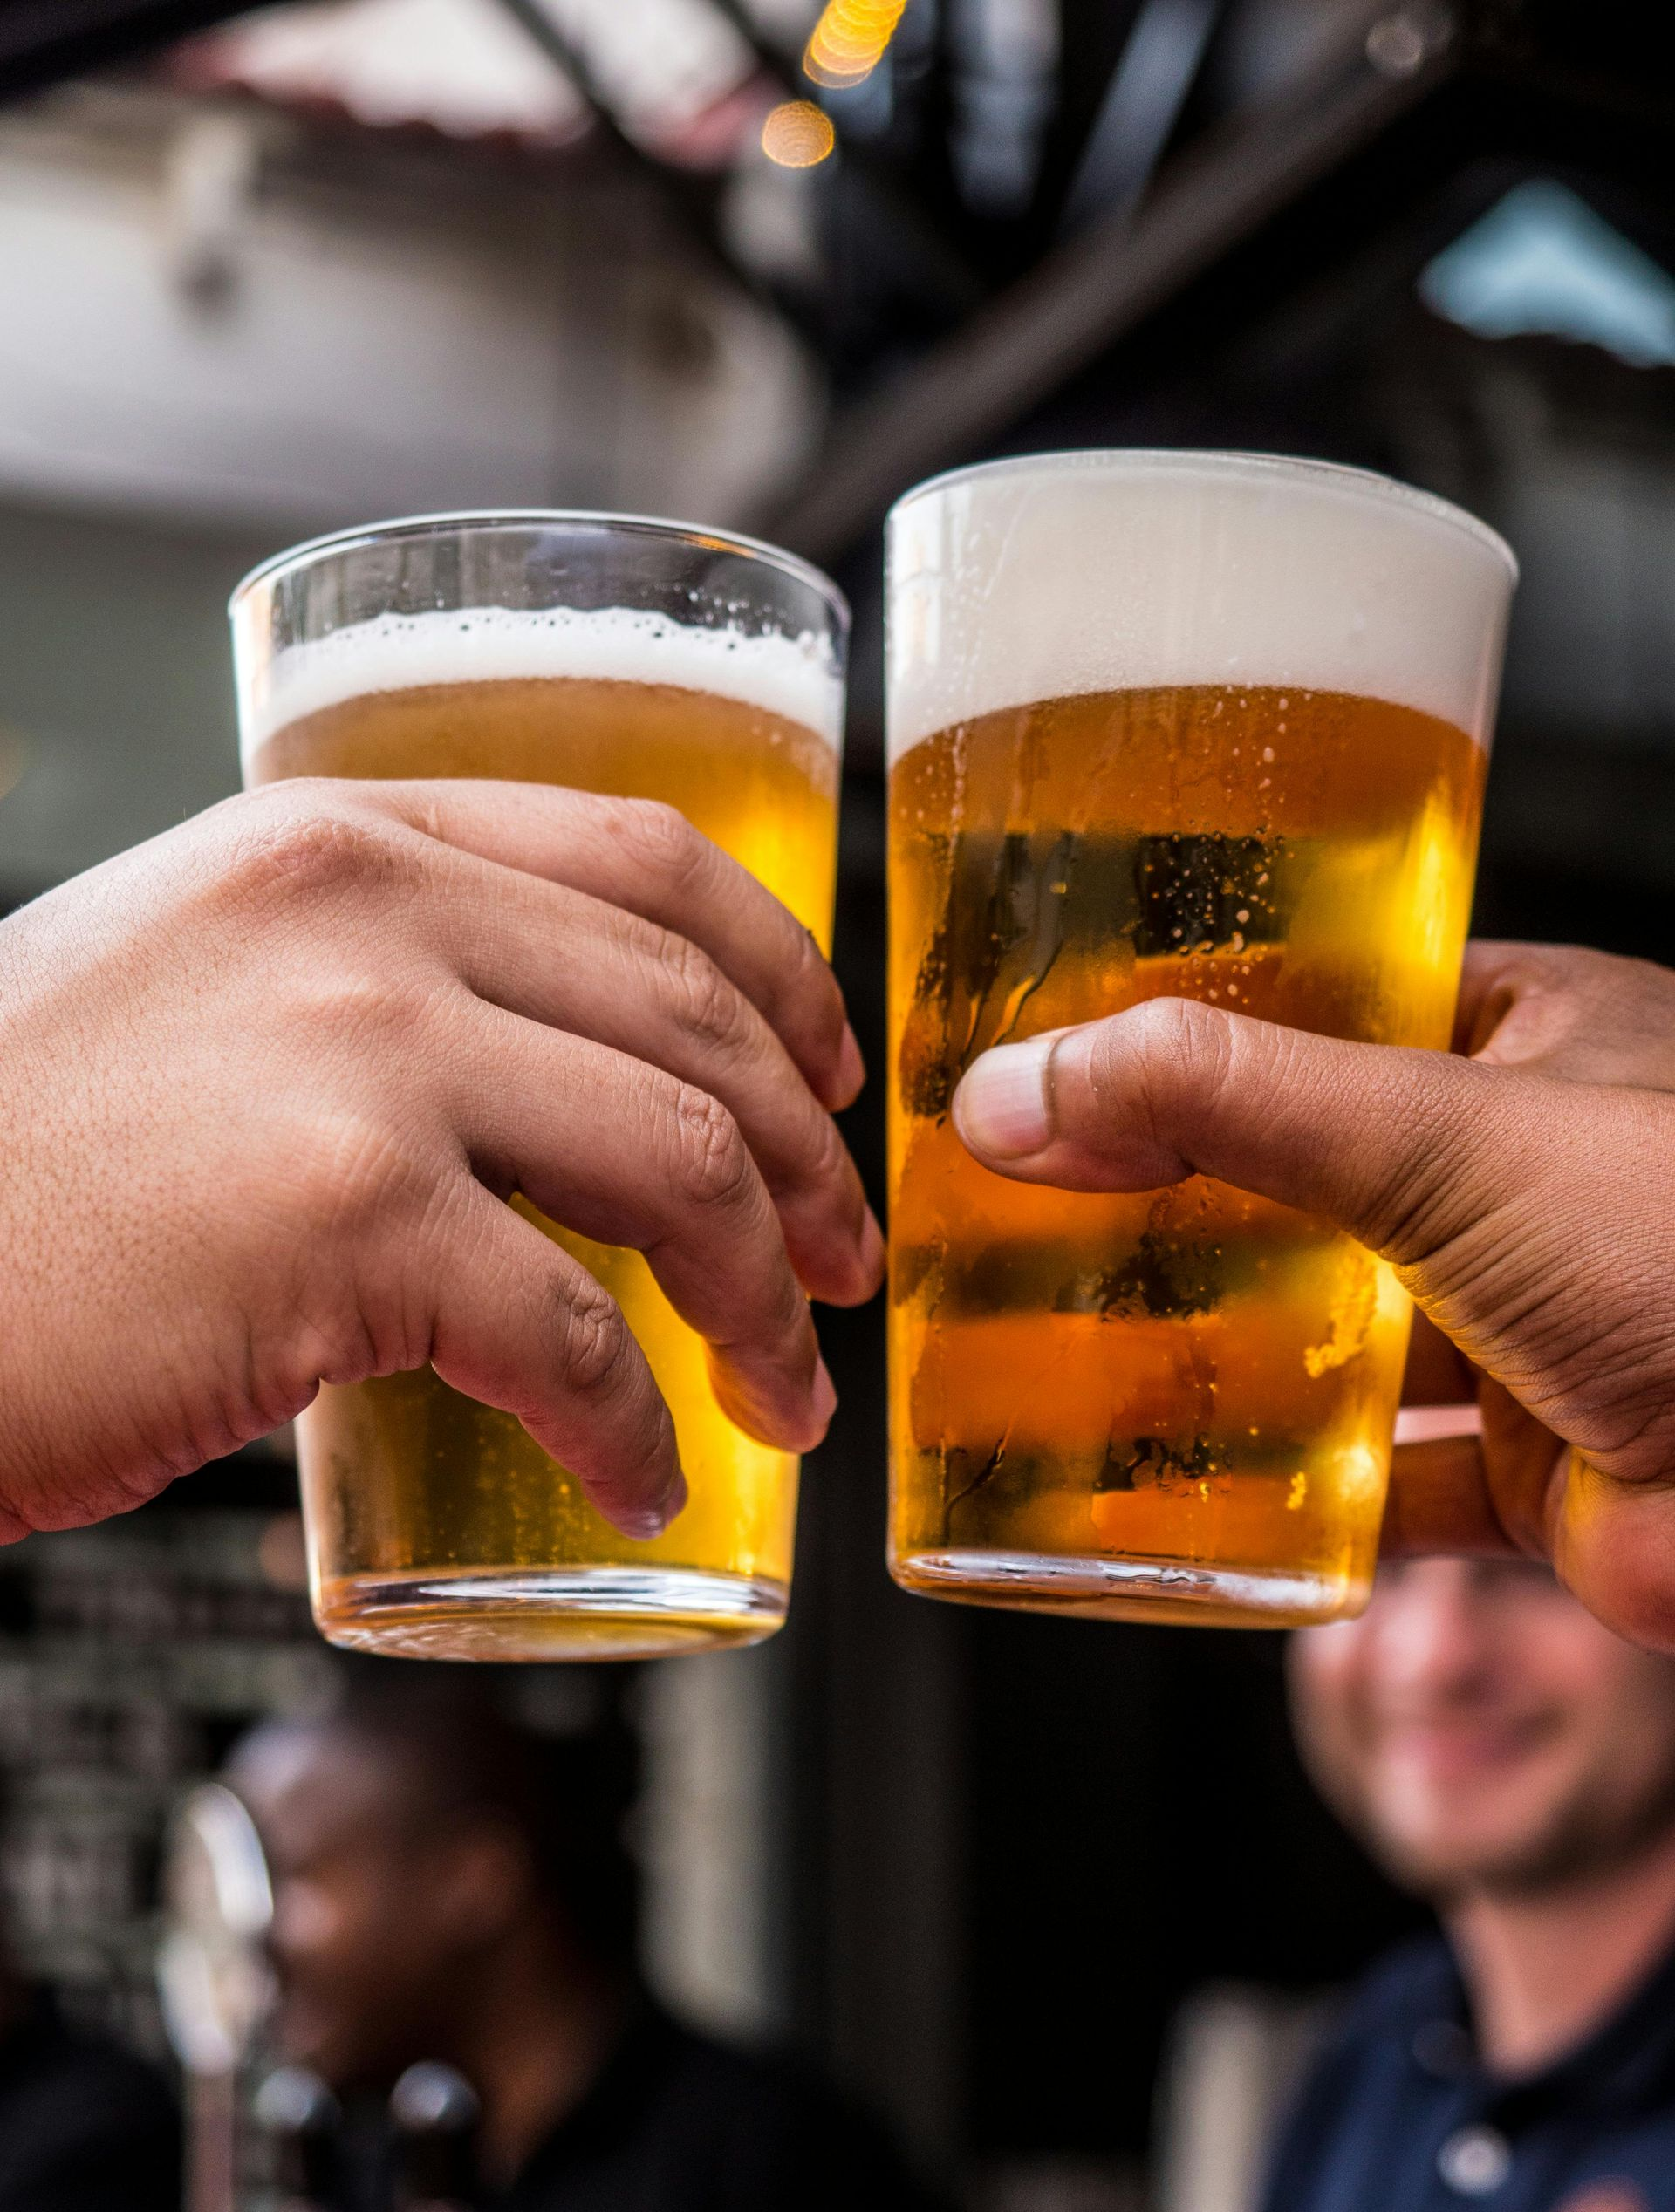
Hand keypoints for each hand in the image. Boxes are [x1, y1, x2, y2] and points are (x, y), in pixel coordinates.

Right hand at [0, 781, 881, 1542]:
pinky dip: (632, 1428)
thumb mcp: (193, 977)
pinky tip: (643, 1481)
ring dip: (765, 1300)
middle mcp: (369, 916)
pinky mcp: (339, 1224)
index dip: (784, 973)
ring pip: (674, 1170)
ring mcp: (361, 1060)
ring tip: (787, 1391)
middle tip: (843, 1265)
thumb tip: (527, 1093)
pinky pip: (566, 1339)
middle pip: (694, 1024)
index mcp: (345, 840)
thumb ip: (359, 985)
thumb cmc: (6, 1146)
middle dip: (808, 1164)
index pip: (649, 859)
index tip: (832, 1075)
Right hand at [952, 944, 1674, 1649]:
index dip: (1190, 1033)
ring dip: (1219, 1355)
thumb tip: (1021, 1089)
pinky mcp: (1534, 1469)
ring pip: (1336, 1337)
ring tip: (1066, 1349)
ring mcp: (1529, 1325)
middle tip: (1032, 1211)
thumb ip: (1223, 1102)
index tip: (1060, 1057)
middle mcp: (1527, 1178)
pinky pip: (1379, 1480)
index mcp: (1529, 1041)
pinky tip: (1186, 1495)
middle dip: (1181, 1208)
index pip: (1323, 1010)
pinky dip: (1289, 1495)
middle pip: (1307, 1182)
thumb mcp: (1439, 1134)